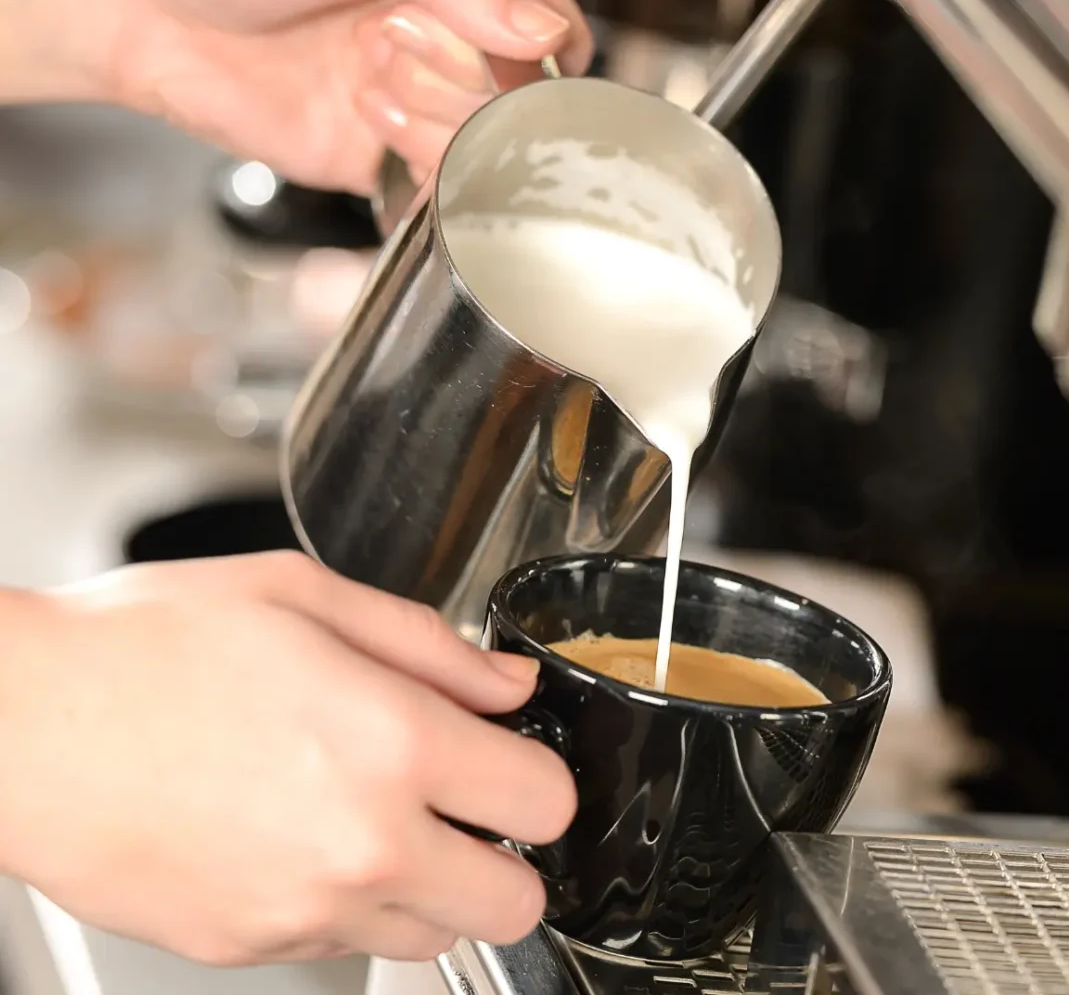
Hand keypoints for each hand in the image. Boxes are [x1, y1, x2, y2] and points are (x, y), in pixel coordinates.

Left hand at [0, 0, 591, 191]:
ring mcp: (416, 103)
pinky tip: (366, 118)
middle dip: (467, 80)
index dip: (536, 49)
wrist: (134, 3)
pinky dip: (420, 168)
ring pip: (486, 148)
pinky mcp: (378, 159)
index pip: (551, 25)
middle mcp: (446, 38)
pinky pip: (438, 190)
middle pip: (523, 99)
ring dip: (435, 118)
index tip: (496, 49)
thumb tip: (546, 33)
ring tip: (366, 78)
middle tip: (388, 43)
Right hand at [0, 553, 575, 964]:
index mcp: (390, 741)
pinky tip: (306, 833)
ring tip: (379, 811)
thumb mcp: (306, 594)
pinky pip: (346, 944)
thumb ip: (431, 644)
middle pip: (516, 901)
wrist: (21, 722)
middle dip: (509, 850)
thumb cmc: (146, 645)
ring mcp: (302, 910)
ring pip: (436, 934)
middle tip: (467, 798)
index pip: (545, 802)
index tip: (515, 755)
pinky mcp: (246, 945)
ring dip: (435, 882)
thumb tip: (506, 684)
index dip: (540, 772)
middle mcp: (358, 843)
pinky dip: (353, 902)